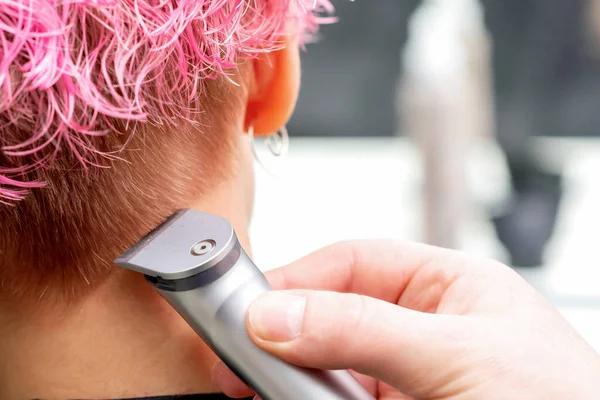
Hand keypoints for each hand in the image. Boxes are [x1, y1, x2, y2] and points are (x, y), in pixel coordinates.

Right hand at [212, 241, 599, 399]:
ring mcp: (406, 376)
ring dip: (289, 373)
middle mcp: (421, 328)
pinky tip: (286, 397)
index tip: (254, 307)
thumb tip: (276, 315)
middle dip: (284, 332)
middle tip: (240, 359)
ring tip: (256, 385)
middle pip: (331, 315)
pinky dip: (305, 396)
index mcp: (447, 287)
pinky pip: (337, 395)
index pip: (354, 264)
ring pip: (326, 364)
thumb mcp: (458, 354)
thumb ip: (364, 329)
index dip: (299, 278)